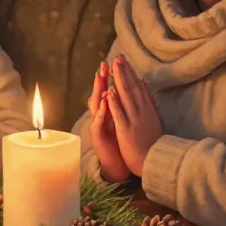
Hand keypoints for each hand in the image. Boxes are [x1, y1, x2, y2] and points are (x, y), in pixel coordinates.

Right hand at [88, 61, 128, 182]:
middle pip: (100, 94)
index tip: (116, 61)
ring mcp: (98, 125)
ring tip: (101, 77)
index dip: (112, 76)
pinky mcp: (98, 135)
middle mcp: (101, 116)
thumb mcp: (123, 121)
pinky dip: (102, 110)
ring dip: (99, 90)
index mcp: (109, 112)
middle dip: (102, 78)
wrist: (117, 164)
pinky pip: (99, 121)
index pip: (110, 90)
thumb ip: (123, 107)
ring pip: (97, 105)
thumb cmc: (121, 142)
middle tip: (104, 64)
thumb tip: (128, 91)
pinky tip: (105, 101)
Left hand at [105, 55, 162, 176]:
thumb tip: (144, 80)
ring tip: (113, 66)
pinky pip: (119, 114)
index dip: (130, 71)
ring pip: (126, 96)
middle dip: (124, 71)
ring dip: (119, 80)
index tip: (123, 58)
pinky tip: (109, 92)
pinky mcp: (126, 130)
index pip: (138, 85)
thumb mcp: (154, 116)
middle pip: (132, 87)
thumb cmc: (152, 140)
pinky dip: (115, 102)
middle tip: (117, 56)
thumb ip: (149, 99)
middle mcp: (142, 111)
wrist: (154, 161)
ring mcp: (134, 120)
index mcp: (147, 108)